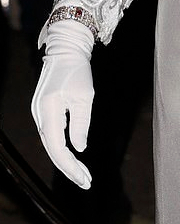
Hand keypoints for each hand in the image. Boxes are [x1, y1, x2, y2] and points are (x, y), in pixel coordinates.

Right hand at [31, 20, 94, 188]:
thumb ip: (81, 123)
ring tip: (82, 175)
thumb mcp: (85, 95)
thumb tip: (80, 148)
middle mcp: (39, 116)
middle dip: (69, 168)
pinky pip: (52, 136)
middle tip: (86, 182)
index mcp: (48, 111)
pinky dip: (62, 149)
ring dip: (66, 161)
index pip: (57, 147)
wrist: (65, 51)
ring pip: (51, 145)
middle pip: (52, 150)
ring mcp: (39, 115)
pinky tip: (73, 158)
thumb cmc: (77, 70)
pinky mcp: (44, 113)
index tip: (85, 177)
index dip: (71, 165)